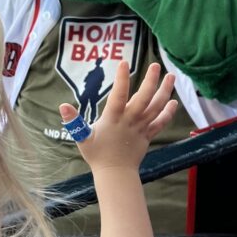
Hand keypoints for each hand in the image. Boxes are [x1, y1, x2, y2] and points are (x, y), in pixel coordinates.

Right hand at [59, 62, 176, 173]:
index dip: (122, 79)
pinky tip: (174, 101)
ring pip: (156, 107)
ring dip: (165, 92)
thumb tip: (63, 105)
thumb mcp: (82, 137)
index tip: (124, 62)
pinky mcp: (148, 135)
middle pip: (144, 98)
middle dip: (151, 81)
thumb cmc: (97, 154)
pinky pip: (161, 122)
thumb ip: (74, 121)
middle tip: (155, 65)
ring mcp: (141, 127)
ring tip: (171, 76)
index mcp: (113, 118)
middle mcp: (130, 120)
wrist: (115, 173)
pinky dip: (168, 113)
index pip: (118, 95)